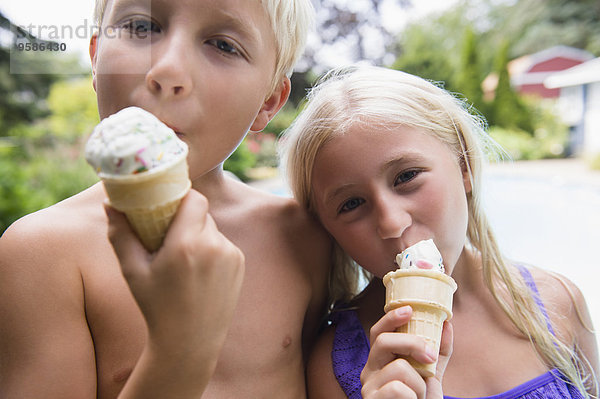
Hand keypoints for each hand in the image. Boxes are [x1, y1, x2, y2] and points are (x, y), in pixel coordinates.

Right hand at [105, 190, 244, 357]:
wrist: (191, 341)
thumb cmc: (156, 307)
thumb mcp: (133, 272)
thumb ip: (121, 235)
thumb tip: (110, 203)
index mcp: (187, 244)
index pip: (194, 198)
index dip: (181, 198)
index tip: (167, 207)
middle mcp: (214, 245)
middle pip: (201, 213)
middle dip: (185, 219)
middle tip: (168, 236)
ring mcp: (231, 254)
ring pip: (212, 228)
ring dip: (198, 235)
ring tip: (183, 261)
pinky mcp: (240, 262)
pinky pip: (222, 243)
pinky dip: (211, 249)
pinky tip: (198, 272)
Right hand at [360, 306, 453, 398]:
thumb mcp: (431, 375)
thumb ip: (438, 350)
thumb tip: (447, 324)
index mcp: (380, 360)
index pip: (378, 332)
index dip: (391, 318)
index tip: (409, 309)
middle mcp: (369, 370)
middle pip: (384, 341)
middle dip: (411, 344)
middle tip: (430, 357)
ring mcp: (369, 387)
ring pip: (398, 368)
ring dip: (419, 384)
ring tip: (418, 396)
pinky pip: (398, 389)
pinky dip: (413, 397)